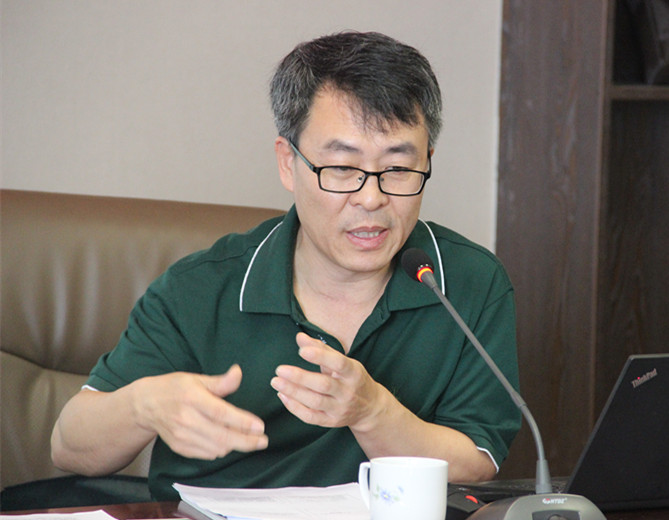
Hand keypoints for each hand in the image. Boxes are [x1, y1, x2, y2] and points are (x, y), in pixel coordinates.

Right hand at [133, 365, 267, 459]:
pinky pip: (206, 454)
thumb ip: (221, 381)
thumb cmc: (174, 388)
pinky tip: (228, 443)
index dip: (243, 422)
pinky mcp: (179, 447)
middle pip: (221, 436)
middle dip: (246, 441)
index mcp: (193, 399)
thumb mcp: (197, 379)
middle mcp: (186, 419)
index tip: (260, 426)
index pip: (221, 414)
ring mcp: (181, 436)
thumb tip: (238, 372)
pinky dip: (220, 450)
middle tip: (263, 441)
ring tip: (248, 439)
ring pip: (216, 448)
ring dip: (235, 446)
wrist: (146, 404)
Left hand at [270, 333, 384, 431]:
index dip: (320, 357)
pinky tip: (283, 396)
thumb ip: (320, 349)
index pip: (338, 363)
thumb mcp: (343, 361)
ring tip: (276, 382)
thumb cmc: (352, 378)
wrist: (370, 408)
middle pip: (324, 385)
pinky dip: (295, 407)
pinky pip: (311, 417)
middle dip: (300, 377)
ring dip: (293, 392)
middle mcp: (348, 392)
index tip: (302, 351)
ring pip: (315, 402)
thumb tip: (300, 337)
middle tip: (279, 369)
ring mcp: (340, 409)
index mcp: (353, 373)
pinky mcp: (331, 422)